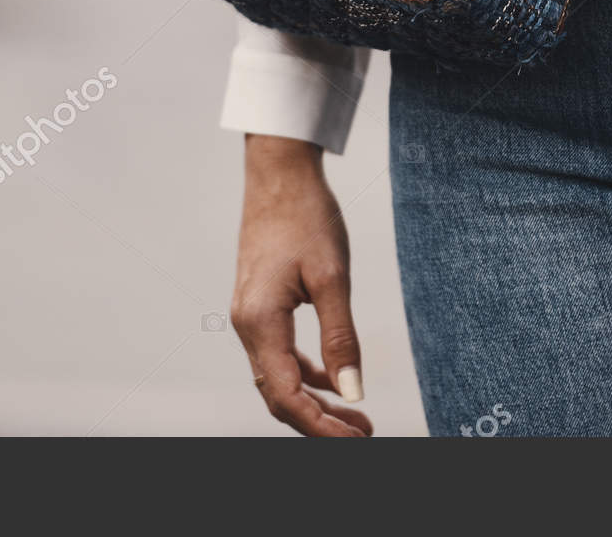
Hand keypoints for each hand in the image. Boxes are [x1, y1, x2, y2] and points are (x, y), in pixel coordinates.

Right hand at [231, 134, 371, 436]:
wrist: (279, 173)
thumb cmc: (306, 216)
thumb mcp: (332, 277)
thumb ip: (341, 337)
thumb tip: (353, 391)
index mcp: (260, 322)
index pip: (287, 397)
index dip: (321, 427)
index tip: (357, 438)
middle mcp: (247, 324)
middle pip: (278, 396)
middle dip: (319, 423)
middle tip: (363, 434)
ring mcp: (250, 315)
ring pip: (278, 378)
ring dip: (313, 402)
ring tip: (355, 416)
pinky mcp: (260, 305)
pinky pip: (279, 355)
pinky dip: (305, 374)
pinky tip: (333, 377)